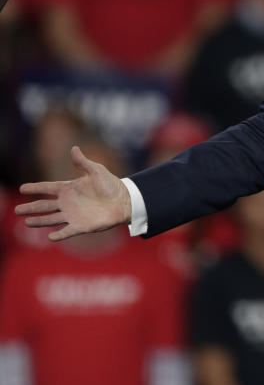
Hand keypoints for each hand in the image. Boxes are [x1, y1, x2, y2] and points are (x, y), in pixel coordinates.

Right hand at [15, 146, 131, 241]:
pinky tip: (50, 236)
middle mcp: (68, 203)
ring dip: (39, 221)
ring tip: (26, 222)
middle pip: (44, 206)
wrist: (125, 200)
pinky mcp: (82, 226)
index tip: (22, 188)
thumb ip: (83, 162)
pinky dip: (59, 234)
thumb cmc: (111, 185)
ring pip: (51, 219)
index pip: (48, 188)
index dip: (35, 188)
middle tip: (17, 210)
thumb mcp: (96, 171)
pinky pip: (67, 231)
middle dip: (31, 208)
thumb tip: (73, 148)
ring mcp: (73, 215)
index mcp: (69, 188)